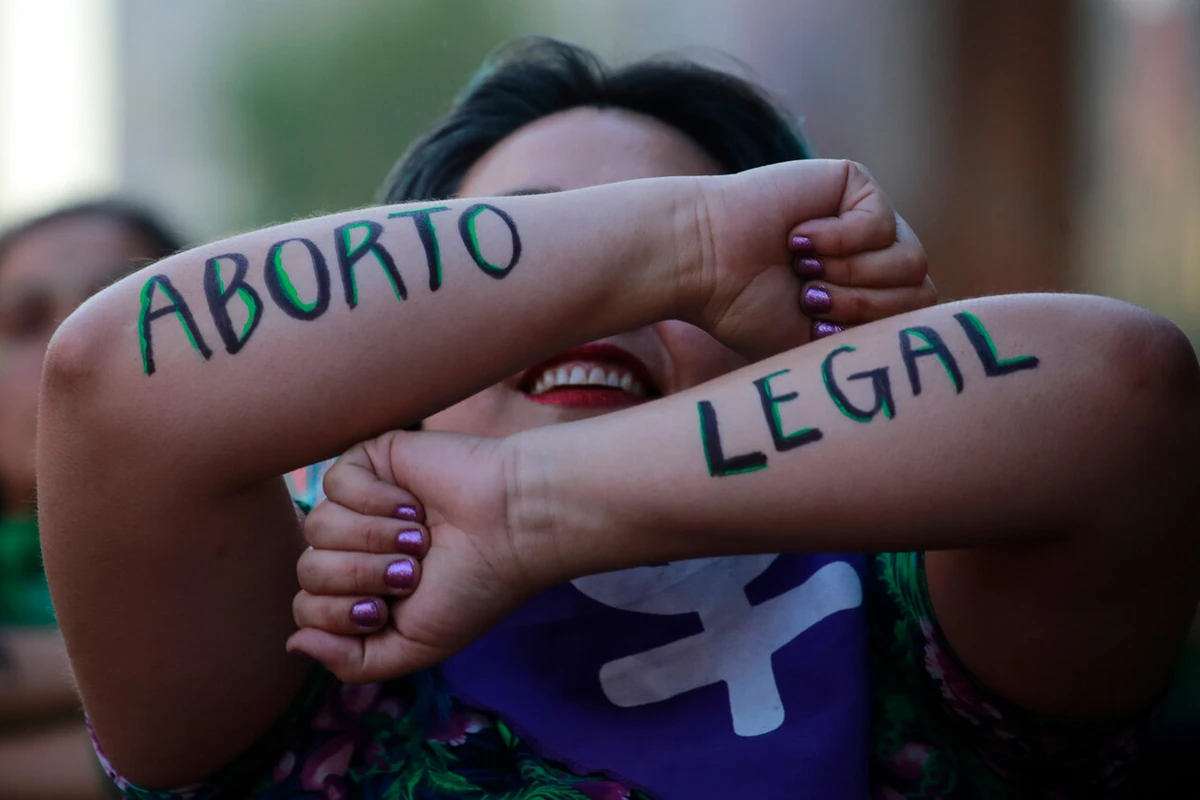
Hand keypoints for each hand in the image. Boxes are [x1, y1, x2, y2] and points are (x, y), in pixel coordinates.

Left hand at [287, 431, 537, 683]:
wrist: (510, 529)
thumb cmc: (473, 587)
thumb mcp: (415, 647)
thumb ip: (353, 662)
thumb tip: (293, 644)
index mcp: (361, 590)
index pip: (306, 609)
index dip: (341, 614)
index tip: (389, 607)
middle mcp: (354, 547)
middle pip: (308, 569)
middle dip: (362, 575)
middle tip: (411, 570)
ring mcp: (358, 503)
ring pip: (318, 527)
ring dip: (374, 539)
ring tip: (419, 536)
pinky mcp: (369, 461)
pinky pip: (335, 483)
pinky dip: (377, 501)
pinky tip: (413, 504)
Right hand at [686, 159, 933, 358]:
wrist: (704, 264)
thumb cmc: (746, 309)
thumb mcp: (819, 342)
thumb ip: (874, 338)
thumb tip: (928, 340)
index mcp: (869, 293)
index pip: (915, 319)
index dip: (870, 329)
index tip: (815, 326)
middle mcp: (875, 255)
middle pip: (921, 293)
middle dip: (863, 305)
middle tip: (809, 296)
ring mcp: (869, 218)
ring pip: (910, 261)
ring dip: (851, 275)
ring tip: (803, 268)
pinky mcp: (855, 183)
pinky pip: (880, 225)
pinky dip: (836, 240)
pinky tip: (798, 236)